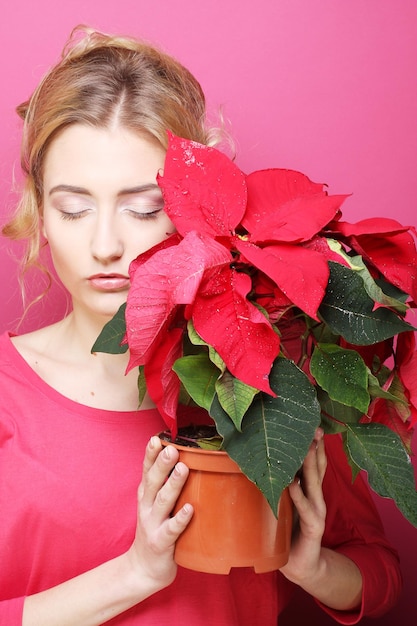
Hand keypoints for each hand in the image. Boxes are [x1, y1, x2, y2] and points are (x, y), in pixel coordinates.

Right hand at [127, 437, 193, 590]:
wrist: (143, 569)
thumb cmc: (156, 529)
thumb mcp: (155, 504)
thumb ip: (165, 484)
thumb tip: (186, 457)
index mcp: (146, 495)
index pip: (146, 470)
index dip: (151, 454)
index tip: (157, 438)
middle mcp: (146, 507)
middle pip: (153, 482)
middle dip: (161, 464)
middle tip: (171, 449)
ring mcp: (152, 525)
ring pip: (163, 501)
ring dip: (172, 484)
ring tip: (182, 469)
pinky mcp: (161, 543)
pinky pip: (172, 530)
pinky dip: (180, 519)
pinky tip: (189, 510)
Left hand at [279, 427, 326, 584]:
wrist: (301, 566)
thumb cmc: (288, 532)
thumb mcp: (282, 504)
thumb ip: (276, 486)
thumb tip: (251, 462)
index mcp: (309, 490)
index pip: (314, 462)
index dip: (313, 444)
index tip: (310, 424)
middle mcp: (316, 497)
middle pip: (317, 467)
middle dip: (315, 447)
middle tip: (313, 428)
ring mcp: (317, 511)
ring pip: (314, 483)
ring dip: (310, 464)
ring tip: (306, 446)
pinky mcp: (314, 528)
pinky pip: (305, 508)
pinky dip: (299, 495)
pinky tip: (293, 483)